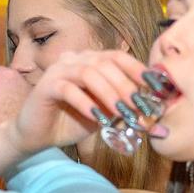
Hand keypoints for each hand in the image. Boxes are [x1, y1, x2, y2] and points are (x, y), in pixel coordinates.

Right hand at [8, 49, 158, 156]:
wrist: (38, 135)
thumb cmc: (72, 122)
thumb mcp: (104, 116)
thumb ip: (123, 110)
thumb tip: (152, 118)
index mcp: (91, 61)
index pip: (118, 57)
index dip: (138, 69)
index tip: (156, 87)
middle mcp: (75, 59)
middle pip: (105, 64)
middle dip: (126, 86)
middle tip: (139, 107)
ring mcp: (59, 70)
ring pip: (89, 73)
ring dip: (109, 94)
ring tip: (122, 113)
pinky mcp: (45, 86)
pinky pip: (68, 89)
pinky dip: (85, 103)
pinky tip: (97, 118)